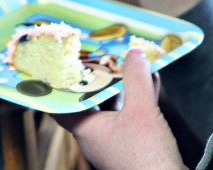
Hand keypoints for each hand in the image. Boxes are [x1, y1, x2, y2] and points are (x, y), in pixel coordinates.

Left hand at [54, 50, 185, 169]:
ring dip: (124, 86)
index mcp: (85, 128)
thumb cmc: (147, 158)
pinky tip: (152, 82)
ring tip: (134, 63)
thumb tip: (133, 54)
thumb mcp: (142, 110)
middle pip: (91, 100)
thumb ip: (136, 78)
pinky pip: (130, 116)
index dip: (60, 83)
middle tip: (105, 54)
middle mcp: (94, 136)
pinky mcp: (131, 147)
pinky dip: (138, 99)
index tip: (62, 63)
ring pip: (113, 107)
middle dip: (100, 76)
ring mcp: (113, 143)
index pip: (61, 104)